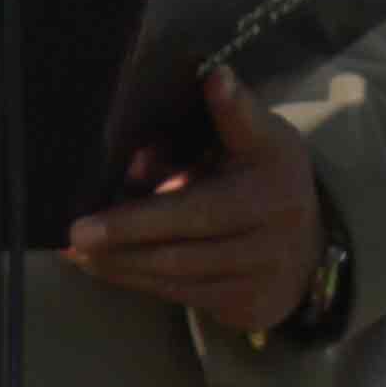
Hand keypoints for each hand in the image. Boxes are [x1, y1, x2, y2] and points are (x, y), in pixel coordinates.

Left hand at [64, 62, 324, 332]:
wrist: (312, 246)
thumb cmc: (273, 176)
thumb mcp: (266, 136)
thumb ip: (234, 113)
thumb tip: (214, 76)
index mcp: (268, 194)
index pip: (196, 210)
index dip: (139, 219)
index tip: (89, 222)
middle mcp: (266, 244)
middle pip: (179, 251)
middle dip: (121, 243)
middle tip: (72, 235)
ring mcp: (256, 282)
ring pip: (175, 279)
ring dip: (122, 266)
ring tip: (78, 252)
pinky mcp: (243, 310)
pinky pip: (181, 297)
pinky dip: (140, 283)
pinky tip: (108, 267)